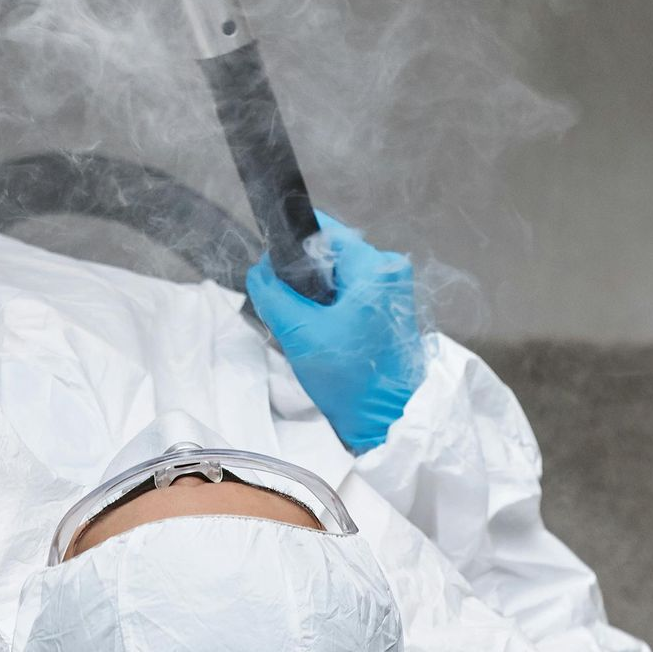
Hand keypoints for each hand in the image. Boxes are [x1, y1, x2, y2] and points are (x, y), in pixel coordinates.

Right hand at [246, 214, 425, 455]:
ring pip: (337, 276)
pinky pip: (350, 294)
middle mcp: (389, 271)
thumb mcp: (298, 332)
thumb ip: (271, 292)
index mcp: (375, 267)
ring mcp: (393, 291)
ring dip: (314, 295)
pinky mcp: (390, 311)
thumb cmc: (352, 379)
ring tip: (302, 324)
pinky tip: (320, 332)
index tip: (271, 267)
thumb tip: (259, 269)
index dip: (290, 244)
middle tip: (285, 307)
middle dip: (301, 277)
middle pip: (330, 254)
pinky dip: (330, 308)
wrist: (388, 420)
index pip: (324, 231)